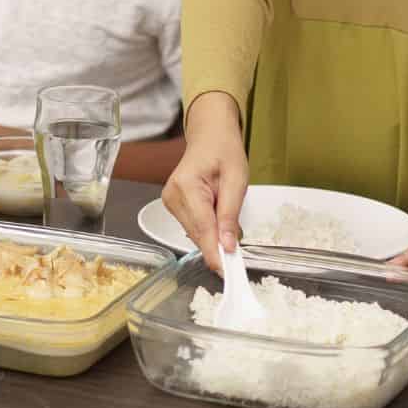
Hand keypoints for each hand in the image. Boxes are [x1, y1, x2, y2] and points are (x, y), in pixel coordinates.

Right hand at [160, 92, 247, 273]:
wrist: (210, 135)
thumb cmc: (224, 151)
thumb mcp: (236, 180)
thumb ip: (230, 214)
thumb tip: (227, 246)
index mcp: (186, 185)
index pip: (202, 228)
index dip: (215, 252)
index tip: (228, 271)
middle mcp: (172, 195)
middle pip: (197, 234)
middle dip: (218, 244)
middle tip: (238, 250)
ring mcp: (169, 201)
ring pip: (195, 233)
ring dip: (214, 234)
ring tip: (227, 216)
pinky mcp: (172, 205)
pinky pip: (193, 226)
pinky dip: (208, 228)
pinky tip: (217, 217)